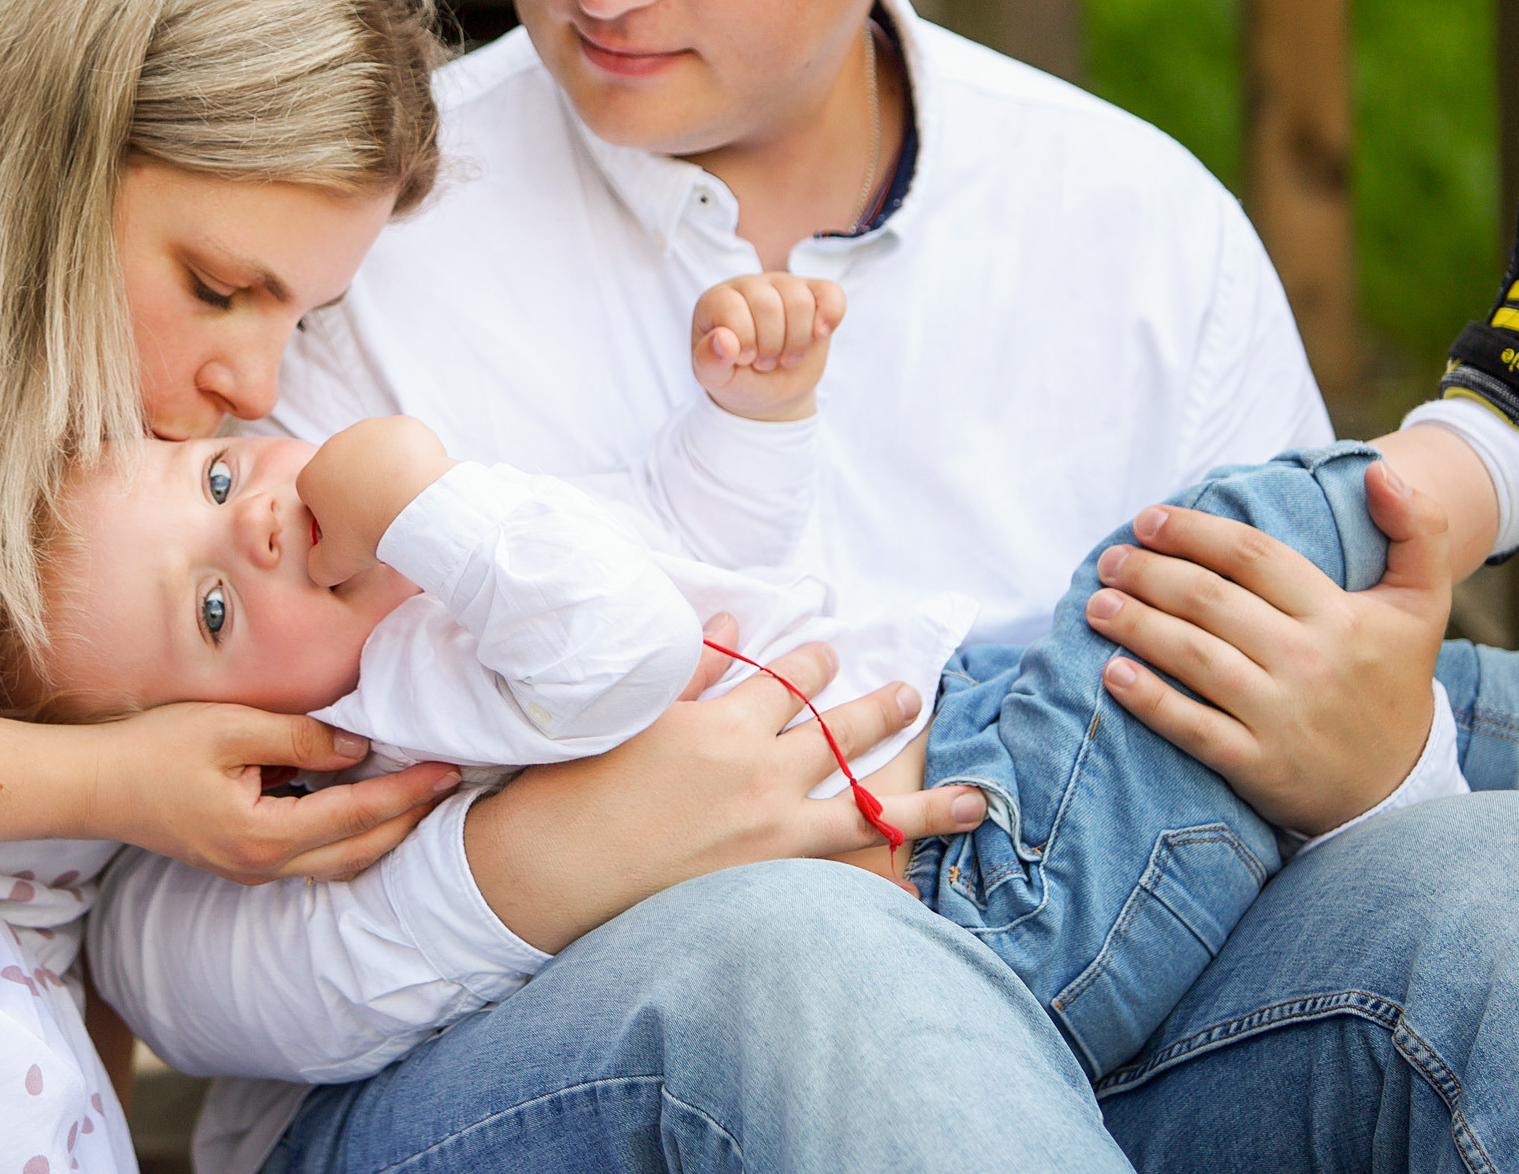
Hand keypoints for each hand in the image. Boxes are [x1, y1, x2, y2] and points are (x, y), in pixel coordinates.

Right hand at [93, 700, 459, 882]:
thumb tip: (358, 747)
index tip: (448, 769)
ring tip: (419, 795)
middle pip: (359, 852)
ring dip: (382, 833)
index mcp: (264, 835)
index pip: (357, 815)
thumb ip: (299, 737)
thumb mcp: (229, 728)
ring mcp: (252, 870)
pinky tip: (363, 804)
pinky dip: (349, 835)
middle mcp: (264, 865)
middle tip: (450, 783)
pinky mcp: (243, 861)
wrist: (94, 786)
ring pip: (339, 862)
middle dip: (409, 820)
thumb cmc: (154, 749)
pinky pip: (313, 857)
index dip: (408, 792)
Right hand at [298, 416, 453, 586]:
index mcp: (312, 475)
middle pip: (344, 469)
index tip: (353, 527)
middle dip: (357, 488)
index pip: (316, 493)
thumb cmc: (372, 535)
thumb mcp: (334, 566)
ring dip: (384, 470)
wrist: (417, 509)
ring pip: (374, 452)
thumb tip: (316, 565)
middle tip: (380, 514)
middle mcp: (335, 445)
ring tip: (402, 499)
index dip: (333, 512)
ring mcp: (370, 430)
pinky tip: (419, 481)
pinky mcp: (402, 425)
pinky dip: (411, 457)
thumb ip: (317, 566)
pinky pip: (404, 442)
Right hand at [465, 614, 983, 951]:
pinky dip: (883, 886)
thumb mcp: (631, 714)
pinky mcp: (761, 885)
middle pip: (841, 735)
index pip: (789, 681)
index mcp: (722, 724)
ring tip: (972, 796)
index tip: (830, 653)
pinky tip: (919, 895)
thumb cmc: (575, 787)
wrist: (546, 875)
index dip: (814, 664)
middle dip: (882, 712)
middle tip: (912, 697)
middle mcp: (758, 776)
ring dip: (924, 800)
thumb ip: (688, 670)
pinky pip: (840, 878)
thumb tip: (733, 623)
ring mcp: (768, 835)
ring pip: (867, 809)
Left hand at [691, 274, 846, 421]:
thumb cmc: (736, 377)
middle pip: (768, 304)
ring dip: (797, 341)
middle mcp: (749, 286)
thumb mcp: (715, 378)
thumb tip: (723, 339)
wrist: (768, 389)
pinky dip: (830, 316)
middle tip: (765, 363)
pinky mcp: (814, 295)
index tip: (744, 359)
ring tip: (786, 358)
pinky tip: (819, 335)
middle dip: (771, 345)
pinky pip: (831, 294)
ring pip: (800, 301)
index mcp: (717, 300)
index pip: (731, 307)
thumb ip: (710, 361)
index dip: (743, 339)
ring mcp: (783, 286)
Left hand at [1083, 461, 1452, 835]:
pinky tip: (1111, 673)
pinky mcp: (1259, 765)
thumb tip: (1379, 472)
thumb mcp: (1421, 604)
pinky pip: (1192, 727)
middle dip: (1149, 573)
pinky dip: (1149, 699)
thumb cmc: (1393, 678)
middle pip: (1210, 600)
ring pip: (1194, 656)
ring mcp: (1282, 715)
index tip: (1147, 519)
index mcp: (1338, 615)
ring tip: (1097, 605)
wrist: (1399, 788)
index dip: (1193, 531)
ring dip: (1136, 625)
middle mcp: (1309, 661)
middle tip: (1109, 560)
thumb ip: (1417, 530)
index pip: (1251, 556)